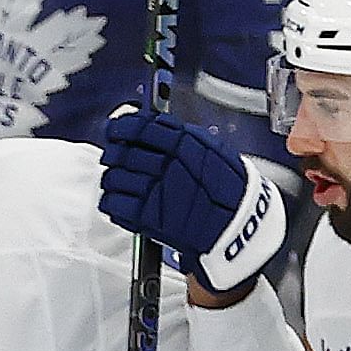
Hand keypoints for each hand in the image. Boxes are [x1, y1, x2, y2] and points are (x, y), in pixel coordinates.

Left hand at [98, 107, 285, 292]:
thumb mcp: (214, 150)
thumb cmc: (230, 191)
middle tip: (112, 157)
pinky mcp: (147, 217)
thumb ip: (182, 136)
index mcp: (183, 142)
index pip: (140, 126)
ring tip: (116, 183)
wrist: (239, 227)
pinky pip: (113, 204)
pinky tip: (117, 202)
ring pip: (114, 178)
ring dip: (111, 180)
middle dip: (113, 154)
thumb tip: (154, 124)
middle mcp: (167, 163)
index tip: (115, 129)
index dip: (122, 127)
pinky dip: (110, 202)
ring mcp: (155, 190)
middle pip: (123, 151)